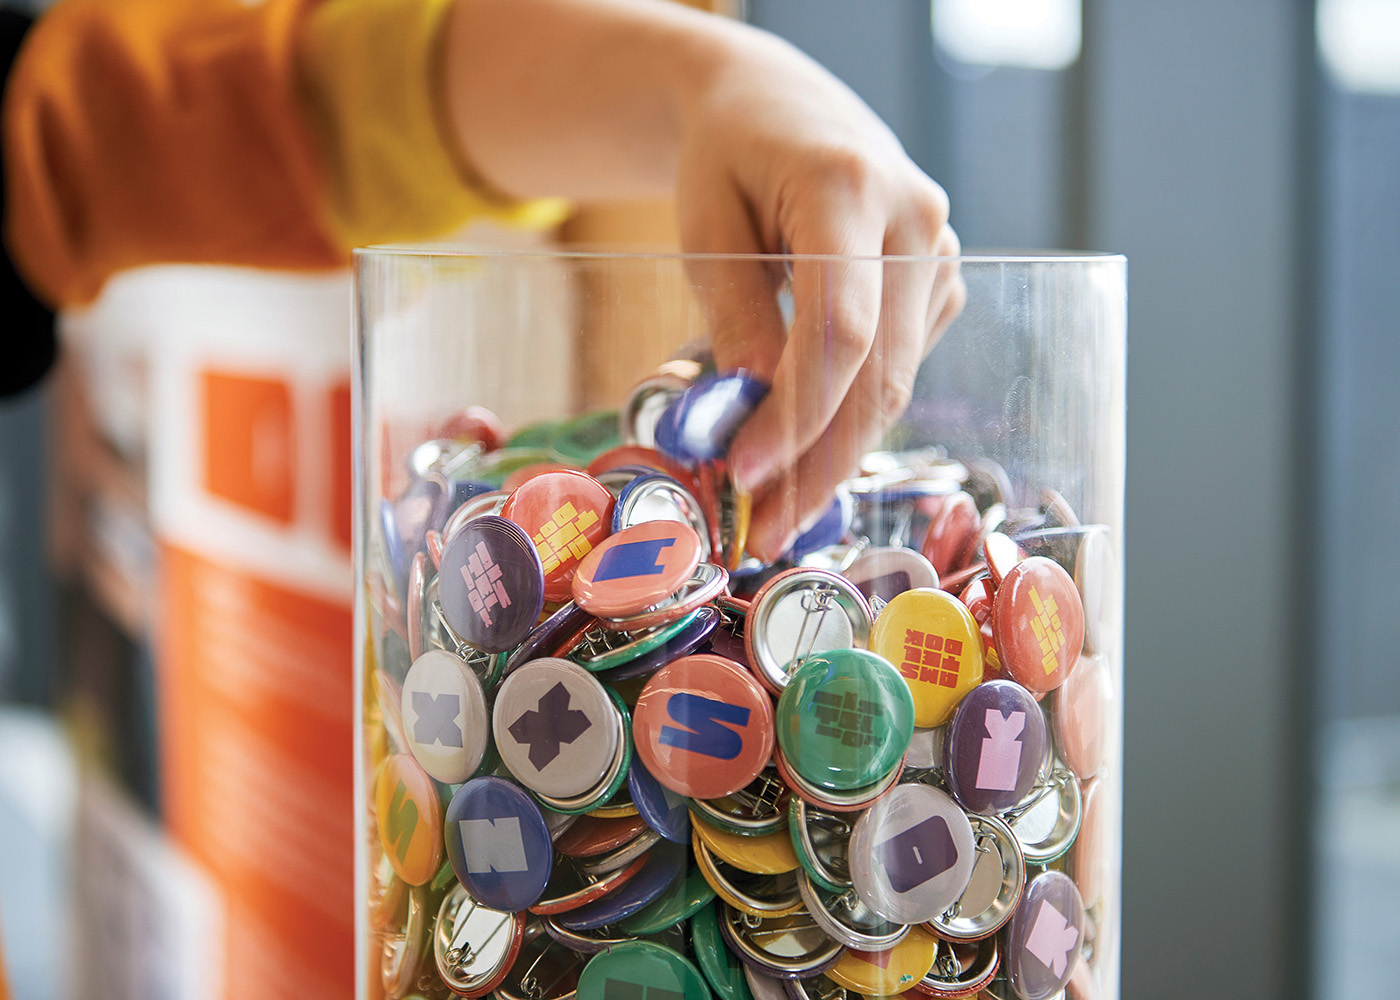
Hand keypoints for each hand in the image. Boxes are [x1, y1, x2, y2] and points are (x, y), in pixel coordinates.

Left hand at [675, 30, 964, 561]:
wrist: (780, 104)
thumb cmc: (728, 154)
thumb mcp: (706, 222)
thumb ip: (733, 313)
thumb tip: (754, 414)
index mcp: (849, 184)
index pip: (840, 327)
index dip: (798, 413)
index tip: (747, 474)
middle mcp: (915, 218)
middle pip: (879, 372)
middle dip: (820, 463)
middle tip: (764, 531)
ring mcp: (940, 251)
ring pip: (895, 382)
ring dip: (835, 455)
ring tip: (775, 512)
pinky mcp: (940, 281)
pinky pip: (897, 366)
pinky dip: (849, 416)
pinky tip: (804, 453)